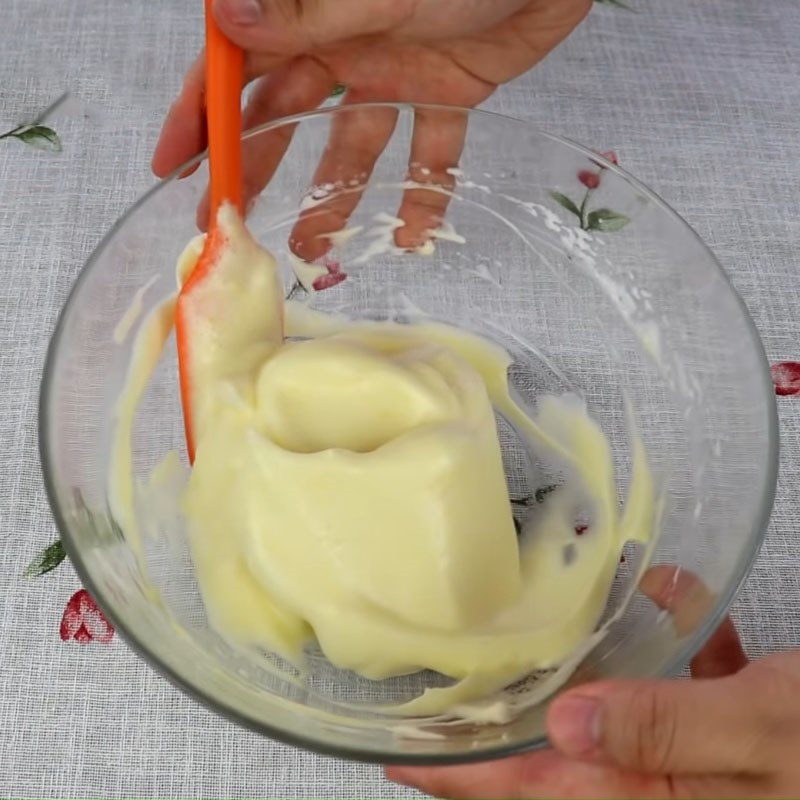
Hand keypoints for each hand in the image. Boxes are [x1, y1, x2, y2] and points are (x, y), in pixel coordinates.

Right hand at [152, 0, 590, 253]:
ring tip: (310, 250)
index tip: (173, 167)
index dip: (201, 113)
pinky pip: (427, 150)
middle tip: (232, 226)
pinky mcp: (446, 92)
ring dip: (333, 195)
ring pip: (352, 143)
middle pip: (286, 114)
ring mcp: (394, 69)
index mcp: (312, 7)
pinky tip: (409, 236)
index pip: (239, 63)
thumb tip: (227, 19)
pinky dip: (423, 192)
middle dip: (257, 169)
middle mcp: (344, 39)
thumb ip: (305, 12)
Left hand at [387, 567, 799, 798]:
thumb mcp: (778, 734)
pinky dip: (685, 650)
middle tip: (460, 681)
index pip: (544, 795)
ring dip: (603, 669)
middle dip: (519, 721)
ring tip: (564, 620)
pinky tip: (683, 597)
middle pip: (575, 761)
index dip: (469, 780)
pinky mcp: (755, 735)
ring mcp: (723, 767)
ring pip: (634, 720)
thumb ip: (672, 727)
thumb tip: (568, 725)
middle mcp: (691, 793)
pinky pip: (698, 696)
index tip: (403, 763)